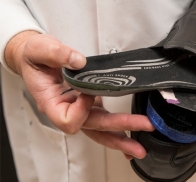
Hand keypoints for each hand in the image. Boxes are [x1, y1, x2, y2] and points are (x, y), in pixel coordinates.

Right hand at [5, 31, 154, 158]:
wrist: (36, 58)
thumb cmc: (34, 58)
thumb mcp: (39, 49)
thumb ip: (57, 54)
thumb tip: (79, 61)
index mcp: (51, 103)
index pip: (68, 119)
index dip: (81, 109)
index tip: (88, 93)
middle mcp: (67, 110)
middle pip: (94, 127)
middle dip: (120, 129)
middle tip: (144, 125)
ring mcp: (80, 109)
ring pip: (101, 129)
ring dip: (122, 137)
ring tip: (139, 146)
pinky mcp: (91, 103)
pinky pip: (105, 120)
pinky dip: (118, 129)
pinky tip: (131, 137)